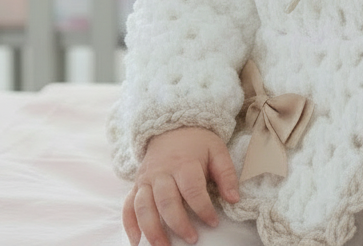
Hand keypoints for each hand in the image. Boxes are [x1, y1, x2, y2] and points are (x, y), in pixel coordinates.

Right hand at [123, 127, 240, 245]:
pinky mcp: (136, 185)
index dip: (203, 209)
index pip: (193, 190)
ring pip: (144, 207)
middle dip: (178, 224)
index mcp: (184, 163)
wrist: (172, 128)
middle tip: (192, 239)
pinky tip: (136, 241)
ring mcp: (146, 179)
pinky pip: (128, 206)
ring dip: (152, 229)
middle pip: (166, 201)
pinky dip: (129, 224)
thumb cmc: (198, 144)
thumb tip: (233, 199)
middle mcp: (161, 172)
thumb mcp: (217, 151)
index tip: (213, 222)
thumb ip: (226, 175)